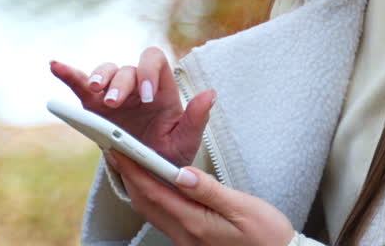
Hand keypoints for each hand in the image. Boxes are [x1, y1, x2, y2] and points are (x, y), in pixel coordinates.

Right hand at [50, 47, 214, 166]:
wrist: (147, 172)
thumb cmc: (169, 154)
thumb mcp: (186, 141)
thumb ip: (197, 119)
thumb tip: (210, 94)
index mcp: (160, 90)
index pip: (155, 63)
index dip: (149, 72)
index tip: (147, 96)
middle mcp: (136, 86)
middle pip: (127, 69)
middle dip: (121, 83)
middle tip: (115, 102)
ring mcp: (113, 93)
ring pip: (106, 72)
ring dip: (100, 78)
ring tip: (95, 92)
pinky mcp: (93, 104)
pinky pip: (79, 83)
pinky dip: (67, 73)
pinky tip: (55, 65)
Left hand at [106, 151, 294, 245]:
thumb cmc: (267, 235)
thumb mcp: (242, 207)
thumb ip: (209, 190)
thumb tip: (181, 172)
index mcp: (194, 223)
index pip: (153, 192)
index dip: (134, 169)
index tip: (120, 150)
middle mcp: (185, 235)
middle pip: (145, 203)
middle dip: (129, 176)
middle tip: (117, 152)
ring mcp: (187, 241)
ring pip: (152, 211)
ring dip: (138, 187)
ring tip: (131, 164)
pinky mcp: (193, 242)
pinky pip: (163, 218)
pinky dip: (153, 198)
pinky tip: (156, 187)